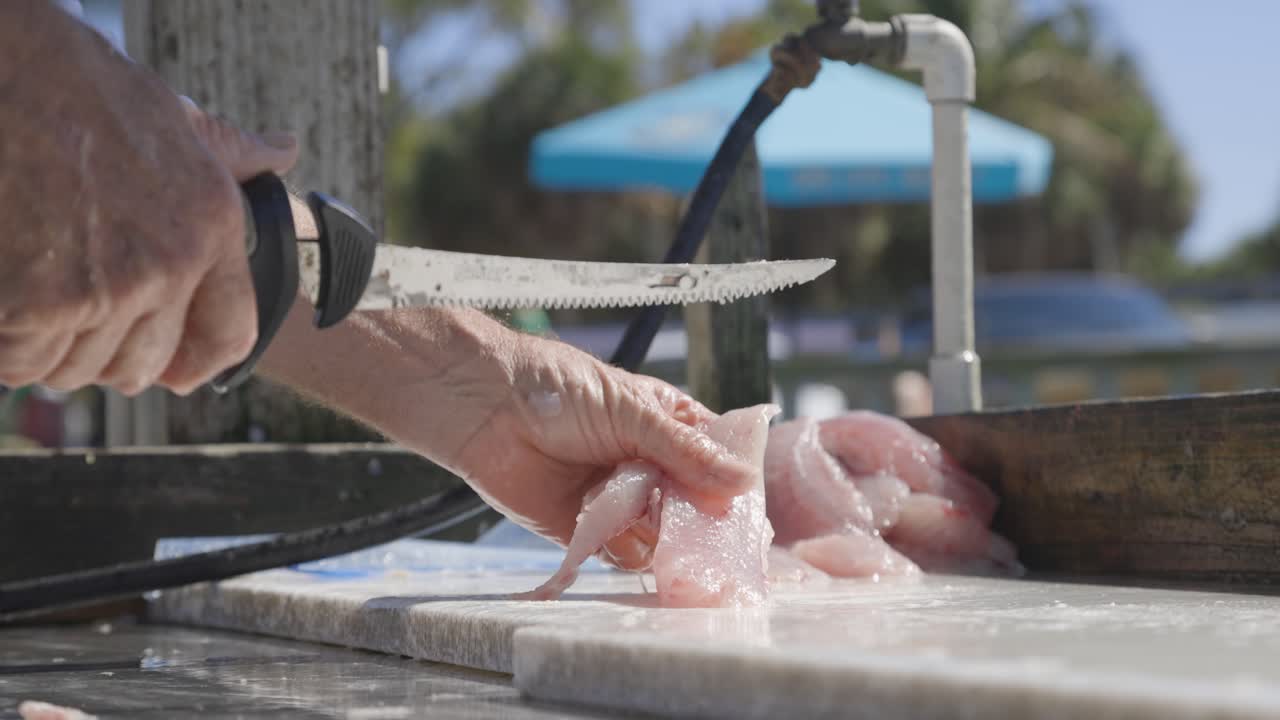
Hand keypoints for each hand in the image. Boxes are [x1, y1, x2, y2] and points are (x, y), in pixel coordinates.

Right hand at [0, 4, 296, 394]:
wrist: (7, 70)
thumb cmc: (85, 90)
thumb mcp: (175, 118)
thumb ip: (232, 151)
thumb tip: (284, 148)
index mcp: (212, 228)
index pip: (229, 335)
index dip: (197, 362)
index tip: (174, 372)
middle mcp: (167, 268)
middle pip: (141, 366)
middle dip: (106, 354)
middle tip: (76, 321)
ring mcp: (102, 291)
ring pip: (75, 367)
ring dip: (51, 348)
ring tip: (34, 299)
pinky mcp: (32, 304)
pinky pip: (20, 359)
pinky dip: (6, 344)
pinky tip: (4, 303)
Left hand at [396, 330, 757, 570]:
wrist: (484, 407)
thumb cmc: (558, 389)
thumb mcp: (633, 412)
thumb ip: (686, 452)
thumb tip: (742, 482)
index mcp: (667, 426)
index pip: (716, 460)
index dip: (732, 482)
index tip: (746, 506)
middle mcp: (647, 466)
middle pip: (692, 507)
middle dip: (699, 519)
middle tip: (704, 528)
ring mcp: (617, 499)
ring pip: (660, 535)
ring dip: (659, 535)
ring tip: (646, 519)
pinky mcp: (584, 530)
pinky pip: (619, 553)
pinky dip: (622, 550)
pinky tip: (615, 534)